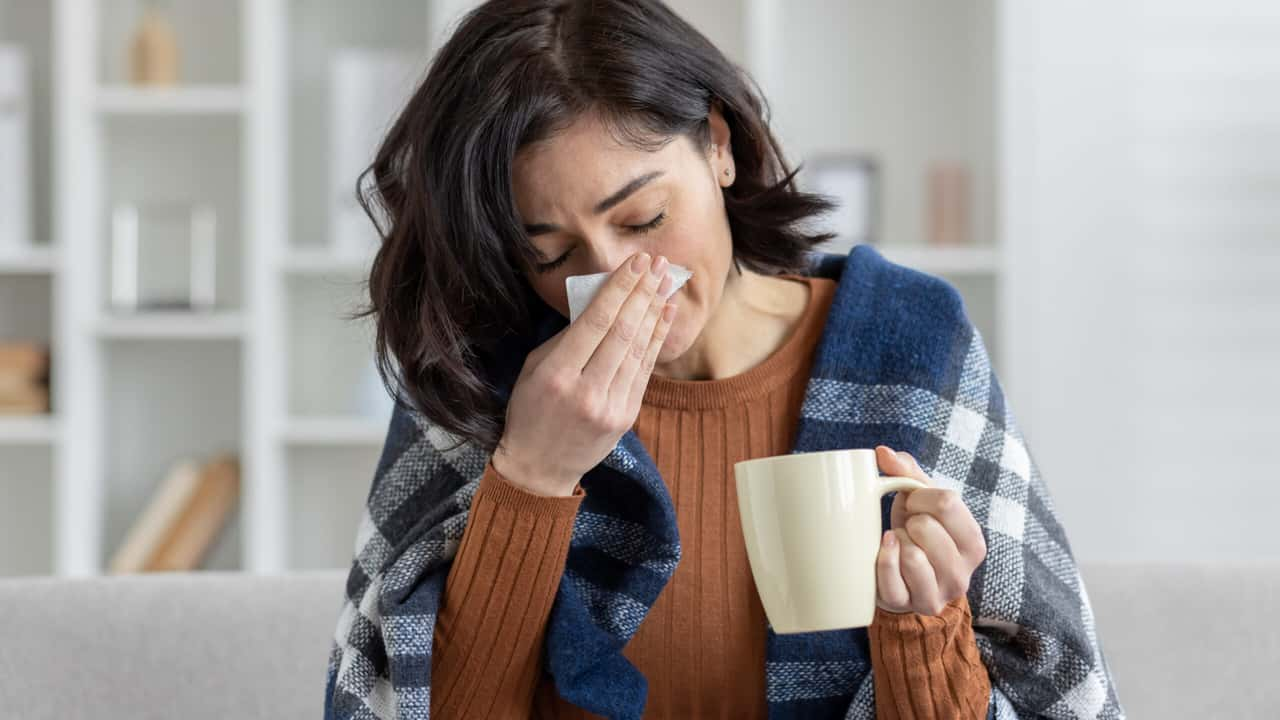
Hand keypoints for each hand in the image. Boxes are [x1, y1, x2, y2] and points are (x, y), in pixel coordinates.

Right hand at [494, 251, 678, 496]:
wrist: (539, 468)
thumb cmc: (530, 411)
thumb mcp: (534, 369)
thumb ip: (566, 338)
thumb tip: (600, 303)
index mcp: (557, 375)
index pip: (597, 322)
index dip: (620, 288)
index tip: (636, 262)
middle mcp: (587, 391)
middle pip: (623, 331)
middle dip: (643, 292)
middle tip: (658, 264)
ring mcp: (610, 406)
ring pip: (639, 348)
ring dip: (655, 310)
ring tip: (666, 281)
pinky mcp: (627, 416)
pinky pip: (645, 369)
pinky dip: (657, 338)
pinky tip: (665, 314)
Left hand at [874, 445, 986, 615]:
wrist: (902, 580)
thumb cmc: (914, 534)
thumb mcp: (919, 502)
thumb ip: (907, 472)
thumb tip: (882, 452)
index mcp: (973, 543)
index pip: (948, 502)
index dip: (920, 496)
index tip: (914, 504)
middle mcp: (963, 573)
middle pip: (927, 527)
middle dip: (908, 520)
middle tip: (907, 528)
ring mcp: (939, 595)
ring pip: (912, 555)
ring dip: (897, 542)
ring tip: (900, 545)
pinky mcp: (910, 608)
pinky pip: (892, 580)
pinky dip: (883, 561)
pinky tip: (885, 554)